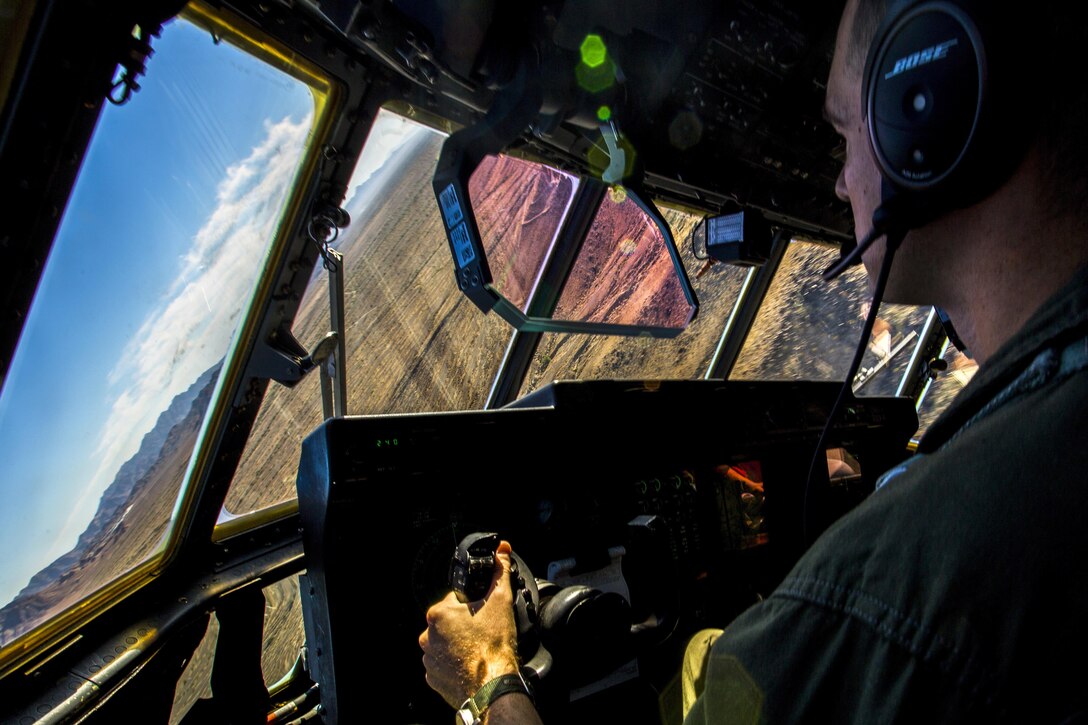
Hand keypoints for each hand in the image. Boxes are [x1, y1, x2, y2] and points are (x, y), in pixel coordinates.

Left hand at [420, 540, 519, 706]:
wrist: (492, 686)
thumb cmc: (494, 646)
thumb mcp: (501, 601)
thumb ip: (500, 573)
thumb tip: (502, 551)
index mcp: (439, 614)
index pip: (455, 601)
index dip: (473, 606)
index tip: (484, 616)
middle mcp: (428, 636)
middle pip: (449, 623)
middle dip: (465, 626)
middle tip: (484, 633)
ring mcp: (429, 659)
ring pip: (446, 644)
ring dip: (459, 645)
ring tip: (479, 650)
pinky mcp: (434, 678)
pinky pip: (444, 665)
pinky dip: (455, 664)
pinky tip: (471, 665)